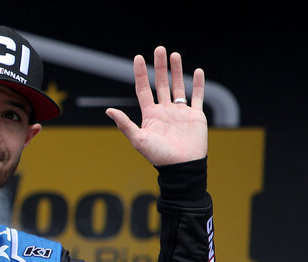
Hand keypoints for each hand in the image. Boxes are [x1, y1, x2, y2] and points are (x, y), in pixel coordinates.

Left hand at [106, 46, 206, 165]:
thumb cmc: (158, 156)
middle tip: (159, 49)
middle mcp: (164, 111)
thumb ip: (124, 124)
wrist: (181, 167)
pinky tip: (198, 71)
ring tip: (175, 54)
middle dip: (160, 66)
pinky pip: (197, 97)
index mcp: (150, 115)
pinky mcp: (195, 116)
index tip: (138, 57)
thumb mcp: (138, 139)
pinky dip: (198, 84)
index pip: (144, 89)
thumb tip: (108, 110)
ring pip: (178, 86)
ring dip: (177, 71)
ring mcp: (180, 113)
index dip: (140, 74)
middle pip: (161, 84)